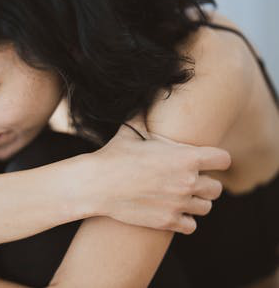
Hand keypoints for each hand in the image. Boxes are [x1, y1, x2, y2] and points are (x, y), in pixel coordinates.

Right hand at [85, 115, 229, 234]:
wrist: (96, 185)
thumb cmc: (113, 155)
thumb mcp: (131, 131)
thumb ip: (144, 115)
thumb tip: (145, 95)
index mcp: (186, 157)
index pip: (223, 159)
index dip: (215, 159)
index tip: (205, 161)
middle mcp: (188, 181)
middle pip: (217, 187)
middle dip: (205, 183)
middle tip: (188, 180)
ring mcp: (179, 204)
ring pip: (205, 207)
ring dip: (195, 202)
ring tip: (180, 197)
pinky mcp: (168, 221)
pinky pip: (191, 226)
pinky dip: (184, 220)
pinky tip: (172, 211)